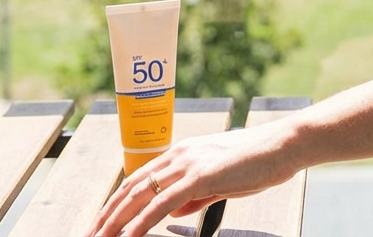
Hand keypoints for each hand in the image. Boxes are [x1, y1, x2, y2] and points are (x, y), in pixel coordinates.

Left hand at [89, 123, 300, 236]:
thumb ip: (195, 195)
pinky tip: (130, 236)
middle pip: (131, 187)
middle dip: (108, 214)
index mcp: (182, 153)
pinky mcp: (200, 176)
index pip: (138, 179)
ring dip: (117, 220)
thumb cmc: (257, 162)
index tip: (104, 221)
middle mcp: (178, 155)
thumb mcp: (220, 180)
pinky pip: (163, 203)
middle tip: (91, 234)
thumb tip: (173, 211)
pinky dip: (142, 222)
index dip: (117, 201)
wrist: (282, 145)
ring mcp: (187, 165)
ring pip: (141, 195)